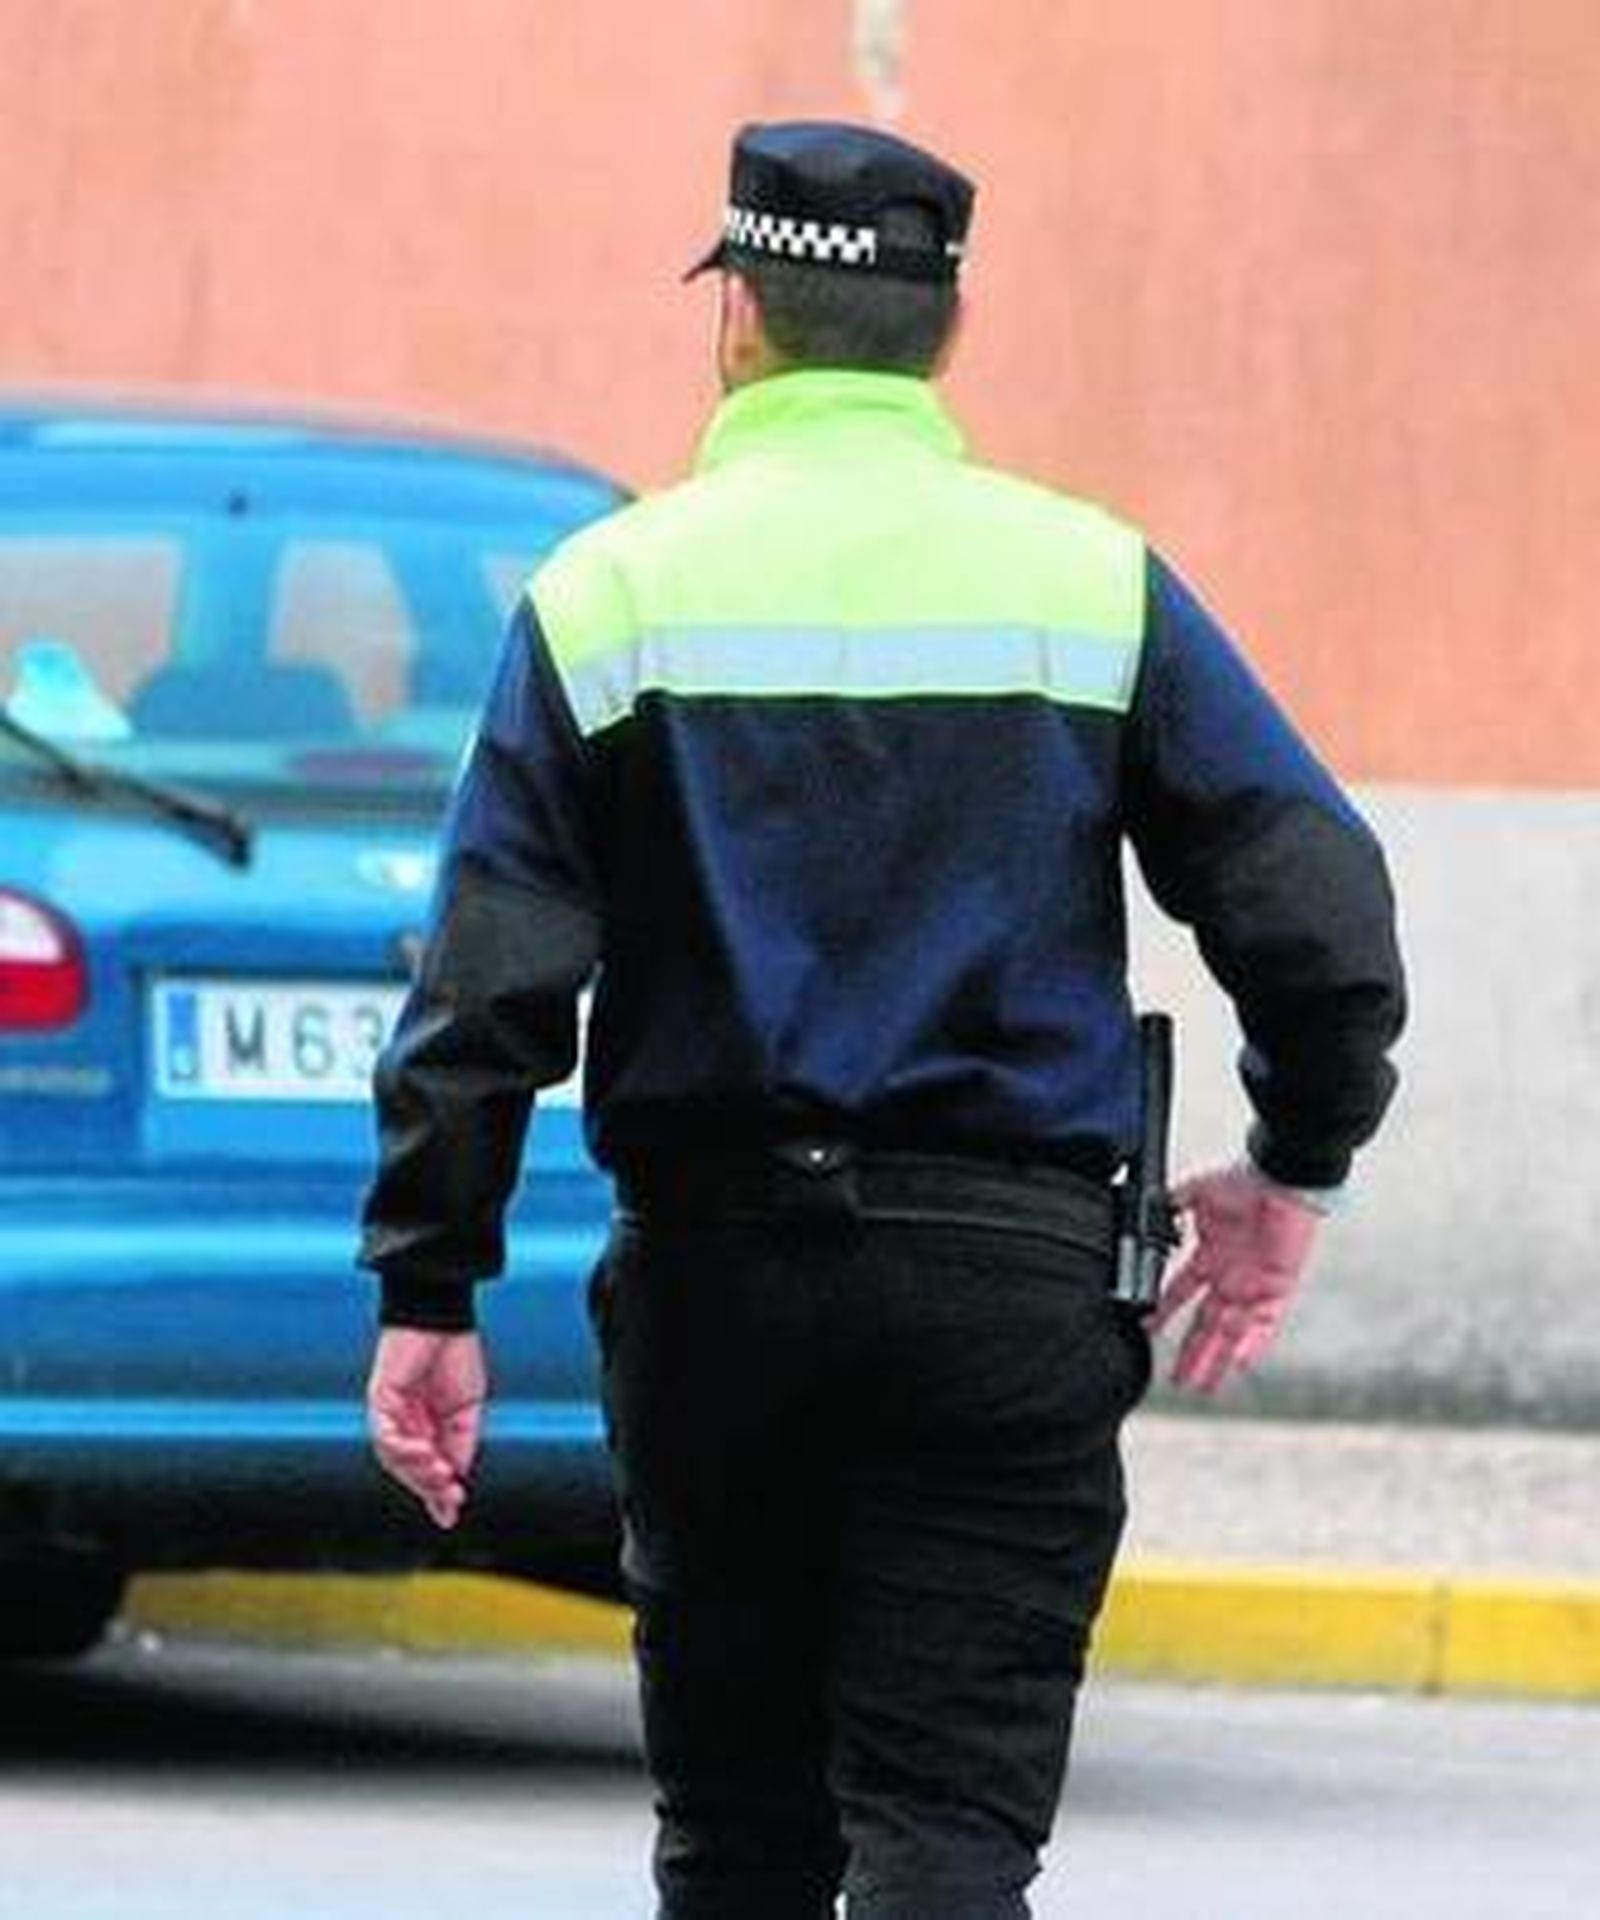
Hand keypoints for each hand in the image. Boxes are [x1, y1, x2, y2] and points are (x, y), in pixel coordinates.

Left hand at [366, 1328, 487, 1528]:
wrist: (444, 1318)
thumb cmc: (456, 1356)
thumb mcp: (468, 1410)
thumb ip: (461, 1444)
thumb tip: (455, 1479)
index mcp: (426, 1426)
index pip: (426, 1468)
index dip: (436, 1493)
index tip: (451, 1514)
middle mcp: (404, 1424)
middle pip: (408, 1468)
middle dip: (430, 1486)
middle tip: (453, 1496)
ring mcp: (389, 1413)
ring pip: (394, 1457)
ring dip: (417, 1471)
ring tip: (441, 1475)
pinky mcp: (379, 1399)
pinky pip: (384, 1434)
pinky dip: (402, 1448)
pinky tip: (424, 1453)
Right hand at [1151, 1163, 1320, 1393]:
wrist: (1281, 1181)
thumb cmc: (1247, 1182)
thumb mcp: (1199, 1191)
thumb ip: (1176, 1203)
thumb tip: (1156, 1206)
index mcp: (1209, 1258)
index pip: (1181, 1294)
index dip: (1165, 1315)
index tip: (1148, 1332)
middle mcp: (1230, 1278)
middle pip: (1206, 1326)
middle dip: (1191, 1354)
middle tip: (1178, 1380)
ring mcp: (1253, 1286)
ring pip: (1231, 1333)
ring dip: (1216, 1359)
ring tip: (1202, 1385)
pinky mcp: (1277, 1289)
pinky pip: (1265, 1325)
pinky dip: (1254, 1344)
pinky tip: (1241, 1364)